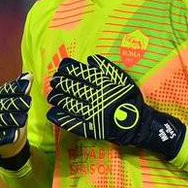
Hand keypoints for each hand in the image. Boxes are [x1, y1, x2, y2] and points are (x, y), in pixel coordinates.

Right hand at [0, 73, 31, 161]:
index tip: (27, 86)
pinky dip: (6, 136)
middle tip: (28, 103)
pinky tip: (14, 135)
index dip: (16, 89)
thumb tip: (29, 75)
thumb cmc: (14, 118)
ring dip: (11, 119)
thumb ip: (23, 90)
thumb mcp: (20, 104)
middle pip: (1, 105)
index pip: (4, 92)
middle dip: (15, 103)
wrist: (8, 142)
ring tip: (23, 119)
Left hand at [46, 55, 185, 159]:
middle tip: (53, 81)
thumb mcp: (122, 79)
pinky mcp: (89, 127)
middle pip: (72, 88)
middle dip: (60, 83)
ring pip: (69, 104)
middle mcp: (95, 97)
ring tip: (51, 95)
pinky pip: (72, 122)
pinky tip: (52, 113)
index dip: (68, 70)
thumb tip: (90, 60)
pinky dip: (60, 117)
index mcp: (102, 84)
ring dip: (58, 99)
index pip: (81, 74)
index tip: (61, 68)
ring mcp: (90, 113)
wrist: (136, 123)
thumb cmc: (130, 99)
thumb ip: (106, 68)